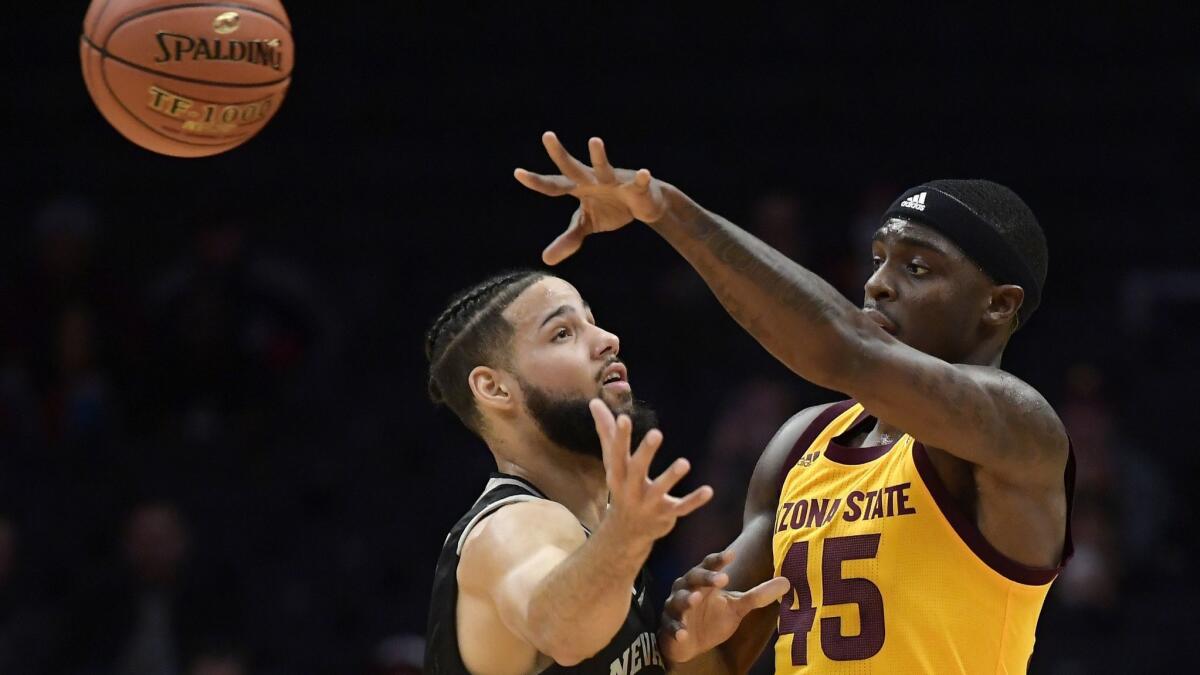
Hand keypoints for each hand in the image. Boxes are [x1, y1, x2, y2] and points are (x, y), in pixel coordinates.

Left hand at [515, 132, 670, 264]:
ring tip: (594, 141)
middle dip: (560, 154)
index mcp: (578, 187)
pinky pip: (639, 181)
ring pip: (604, 167)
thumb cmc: (611, 208)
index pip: (554, 185)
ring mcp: (616, 180)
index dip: (537, 181)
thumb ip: (568, 239)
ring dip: (599, 156)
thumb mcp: (587, 224)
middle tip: (546, 136)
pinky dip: (641, 178)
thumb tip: (545, 260)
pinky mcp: (638, 186)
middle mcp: (594, 179)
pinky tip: (644, 173)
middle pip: (573, 168)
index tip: (518, 173)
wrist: (645, 203)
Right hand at [589, 399, 711, 544]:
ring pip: (659, 490)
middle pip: (636, 470)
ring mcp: (648, 503)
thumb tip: (595, 401)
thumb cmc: (621, 485)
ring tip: (685, 462)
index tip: (623, 417)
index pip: (616, 453)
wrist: (625, 532)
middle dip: (645, 453)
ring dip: (671, 477)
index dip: (619, 436)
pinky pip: (680, 508)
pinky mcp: (665, 515)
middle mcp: (630, 489)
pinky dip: (694, 501)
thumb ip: (606, 430)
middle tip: (656, 433)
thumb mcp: (612, 461)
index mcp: (617, 474)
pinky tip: (709, 490)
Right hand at [660, 550, 790, 662]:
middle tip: (722, 578)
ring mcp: (676, 608)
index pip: (710, 565)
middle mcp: (687, 589)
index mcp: (704, 581)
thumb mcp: (737, 607)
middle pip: (694, 577)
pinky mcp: (669, 627)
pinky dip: (676, 629)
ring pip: (678, 600)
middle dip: (706, 577)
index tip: (731, 555)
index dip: (719, 560)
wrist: (690, 644)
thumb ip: (757, 595)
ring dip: (686, 599)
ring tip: (695, 600)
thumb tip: (786, 582)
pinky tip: (683, 633)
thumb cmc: (712, 619)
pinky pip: (671, 627)